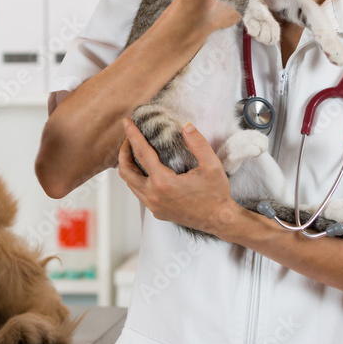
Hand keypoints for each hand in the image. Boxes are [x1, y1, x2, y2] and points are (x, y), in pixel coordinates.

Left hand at [118, 118, 241, 236]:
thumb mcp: (211, 166)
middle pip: (126, 171)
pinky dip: (137, 179)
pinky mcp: (157, 212)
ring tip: (135, 152)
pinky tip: (147, 171)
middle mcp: (154, 196)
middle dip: (124, 152)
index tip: (127, 123)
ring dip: (129, 166)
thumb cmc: (216, 194)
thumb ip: (198, 143)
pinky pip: (139, 193)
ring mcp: (154, 206)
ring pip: (131, 184)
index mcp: (164, 182)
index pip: (142, 153)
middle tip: (129, 139)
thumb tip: (186, 126)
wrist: (219, 220)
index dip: (133, 136)